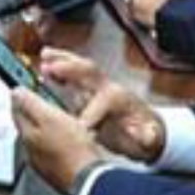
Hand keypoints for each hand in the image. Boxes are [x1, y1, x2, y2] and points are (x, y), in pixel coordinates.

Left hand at [10, 88, 102, 194]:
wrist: (90, 179)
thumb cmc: (72, 149)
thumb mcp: (50, 117)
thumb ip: (31, 104)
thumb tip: (16, 93)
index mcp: (27, 136)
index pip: (16, 112)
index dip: (21, 98)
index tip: (24, 91)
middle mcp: (31, 152)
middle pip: (28, 127)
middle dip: (34, 114)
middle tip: (42, 104)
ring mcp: (44, 164)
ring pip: (42, 140)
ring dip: (48, 129)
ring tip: (59, 121)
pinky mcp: (58, 172)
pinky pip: (55, 152)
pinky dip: (60, 144)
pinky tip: (71, 142)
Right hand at [37, 47, 165, 163]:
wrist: (146, 128)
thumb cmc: (145, 135)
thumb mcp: (149, 139)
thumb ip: (146, 136)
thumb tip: (143, 135)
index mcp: (120, 100)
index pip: (102, 102)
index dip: (89, 115)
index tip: (79, 127)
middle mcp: (108, 87)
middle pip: (90, 72)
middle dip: (71, 69)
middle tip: (51, 68)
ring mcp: (98, 86)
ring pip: (80, 67)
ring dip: (62, 59)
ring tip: (44, 55)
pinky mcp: (89, 88)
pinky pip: (74, 73)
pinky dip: (60, 65)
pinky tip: (45, 64)